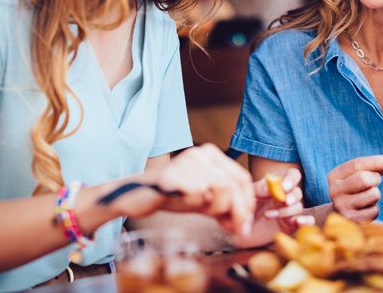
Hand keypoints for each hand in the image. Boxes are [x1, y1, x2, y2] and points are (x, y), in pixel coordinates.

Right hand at [126, 144, 255, 236]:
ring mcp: (188, 163)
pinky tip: (190, 205)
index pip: (242, 178)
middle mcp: (201, 154)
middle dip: (239, 212)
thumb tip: (244, 226)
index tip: (243, 222)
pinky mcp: (176, 177)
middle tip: (234, 229)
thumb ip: (224, 207)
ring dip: (218, 209)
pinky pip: (201, 195)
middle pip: (235, 185)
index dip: (247, 203)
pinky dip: (201, 207)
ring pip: (223, 190)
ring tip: (204, 212)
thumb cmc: (171, 196)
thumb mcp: (203, 200)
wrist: (136, 194)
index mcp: (210, 154)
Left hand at [232, 168, 314, 247]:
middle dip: (292, 196)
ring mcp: (289, 211)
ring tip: (267, 215)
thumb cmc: (244, 208)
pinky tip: (298, 222)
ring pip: (298, 207)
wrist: (240, 230)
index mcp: (277, 184)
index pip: (292, 175)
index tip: (284, 187)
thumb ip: (258, 188)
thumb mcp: (248, 195)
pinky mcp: (292, 225)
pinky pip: (307, 221)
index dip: (291, 179)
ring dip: (285, 211)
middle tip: (284, 201)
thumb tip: (270, 188)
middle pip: (297, 192)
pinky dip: (306, 220)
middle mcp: (285, 196)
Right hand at [327, 155, 382, 221]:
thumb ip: (373, 167)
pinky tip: (365, 209)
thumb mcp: (357, 175)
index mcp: (334, 176)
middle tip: (376, 180)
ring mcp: (342, 207)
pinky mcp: (352, 220)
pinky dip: (374, 208)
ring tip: (367, 196)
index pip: (356, 164)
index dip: (376, 161)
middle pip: (363, 179)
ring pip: (373, 194)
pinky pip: (374, 211)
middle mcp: (335, 191)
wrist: (340, 214)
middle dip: (375, 178)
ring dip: (376, 194)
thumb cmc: (354, 190)